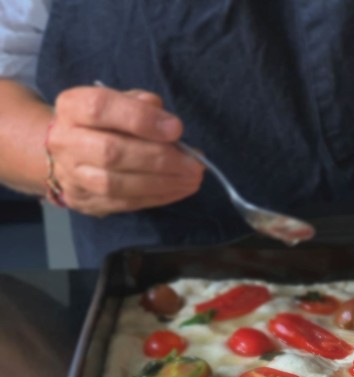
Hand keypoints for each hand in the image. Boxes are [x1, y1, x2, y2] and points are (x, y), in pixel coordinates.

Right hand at [47, 86, 203, 215]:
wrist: (70, 152)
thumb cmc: (105, 123)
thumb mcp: (121, 101)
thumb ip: (142, 106)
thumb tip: (168, 124)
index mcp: (72, 107)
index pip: (101, 108)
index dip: (141, 119)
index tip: (176, 129)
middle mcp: (65, 141)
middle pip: (111, 152)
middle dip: (160, 159)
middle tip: (194, 163)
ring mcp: (72, 175)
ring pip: (117, 184)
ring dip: (162, 183)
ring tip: (192, 179)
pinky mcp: (86, 201)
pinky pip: (124, 203)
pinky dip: (157, 197)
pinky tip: (179, 189)